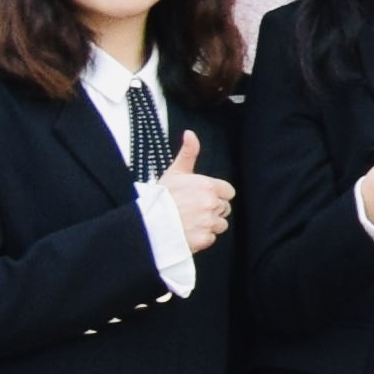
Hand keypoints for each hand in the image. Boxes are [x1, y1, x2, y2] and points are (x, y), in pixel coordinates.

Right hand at [149, 125, 232, 254]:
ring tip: (189, 222)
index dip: (216, 195)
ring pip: (220, 224)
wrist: (145, 223)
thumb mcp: (175, 172)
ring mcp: (208, 222)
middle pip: (224, 208)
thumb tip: (190, 134)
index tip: (201, 198)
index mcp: (208, 186)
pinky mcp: (204, 239)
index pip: (228, 192)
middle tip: (192, 211)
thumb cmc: (160, 198)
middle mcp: (211, 204)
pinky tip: (187, 232)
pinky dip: (201, 238)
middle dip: (212, 210)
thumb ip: (188, 152)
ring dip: (208, 225)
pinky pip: (211, 238)